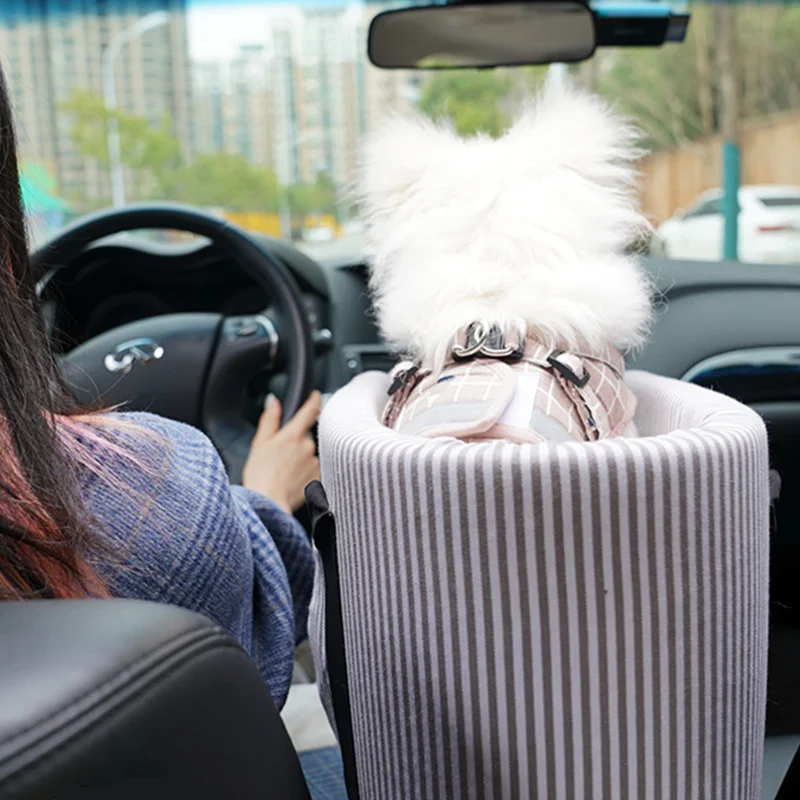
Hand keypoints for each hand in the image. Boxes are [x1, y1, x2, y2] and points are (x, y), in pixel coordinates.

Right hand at [242, 391, 321, 513]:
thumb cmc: (260, 476)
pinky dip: (306, 471)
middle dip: (297, 441)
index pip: (310, 410)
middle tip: (281, 454)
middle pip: (306, 435)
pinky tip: (293, 479)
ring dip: (301, 457)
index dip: (314, 399)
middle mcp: (308, 446)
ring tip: (285, 470)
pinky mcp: (319, 477)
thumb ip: (269, 419)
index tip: (315, 395)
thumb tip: (273, 401)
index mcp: (292, 435)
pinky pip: (315, 468)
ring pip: (311, 453)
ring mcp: (315, 462)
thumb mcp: (259, 443)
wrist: (268, 504)